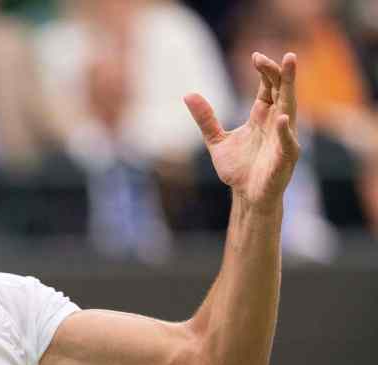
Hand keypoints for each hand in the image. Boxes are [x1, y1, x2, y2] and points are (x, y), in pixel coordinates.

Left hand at [185, 52, 298, 207]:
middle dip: (282, 73)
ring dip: (291, 89)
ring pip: (290, 109)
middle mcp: (276, 123)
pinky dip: (284, 131)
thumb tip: (188, 94)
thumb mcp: (216, 140)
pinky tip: (282, 118)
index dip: (265, 71)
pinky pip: (287, 142)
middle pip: (282, 92)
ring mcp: (283, 139)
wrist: (246, 196)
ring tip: (290, 69)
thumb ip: (205, 119)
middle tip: (285, 55)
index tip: (255, 56)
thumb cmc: (238, 169)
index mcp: (262, 116)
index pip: (268, 87)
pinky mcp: (285, 158)